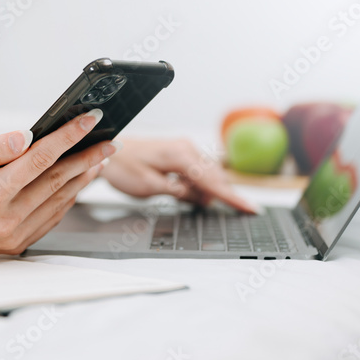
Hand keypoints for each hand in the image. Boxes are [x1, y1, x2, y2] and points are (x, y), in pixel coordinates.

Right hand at [0, 110, 115, 261]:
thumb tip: (25, 136)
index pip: (41, 159)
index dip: (69, 136)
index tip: (89, 120)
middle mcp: (6, 219)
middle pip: (59, 181)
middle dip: (88, 157)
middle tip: (110, 140)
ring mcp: (13, 235)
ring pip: (60, 202)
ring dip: (83, 178)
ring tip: (100, 158)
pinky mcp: (15, 244)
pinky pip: (50, 219)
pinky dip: (66, 199)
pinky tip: (74, 184)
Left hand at [100, 138, 258, 212]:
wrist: (109, 151)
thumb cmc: (124, 168)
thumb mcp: (150, 187)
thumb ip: (179, 192)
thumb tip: (203, 199)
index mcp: (181, 156)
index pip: (214, 182)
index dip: (233, 198)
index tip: (251, 209)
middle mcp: (186, 148)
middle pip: (216, 177)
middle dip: (222, 195)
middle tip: (228, 211)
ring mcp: (184, 148)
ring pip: (209, 173)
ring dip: (209, 190)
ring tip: (194, 201)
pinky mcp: (180, 151)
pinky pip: (199, 169)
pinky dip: (200, 183)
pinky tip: (191, 192)